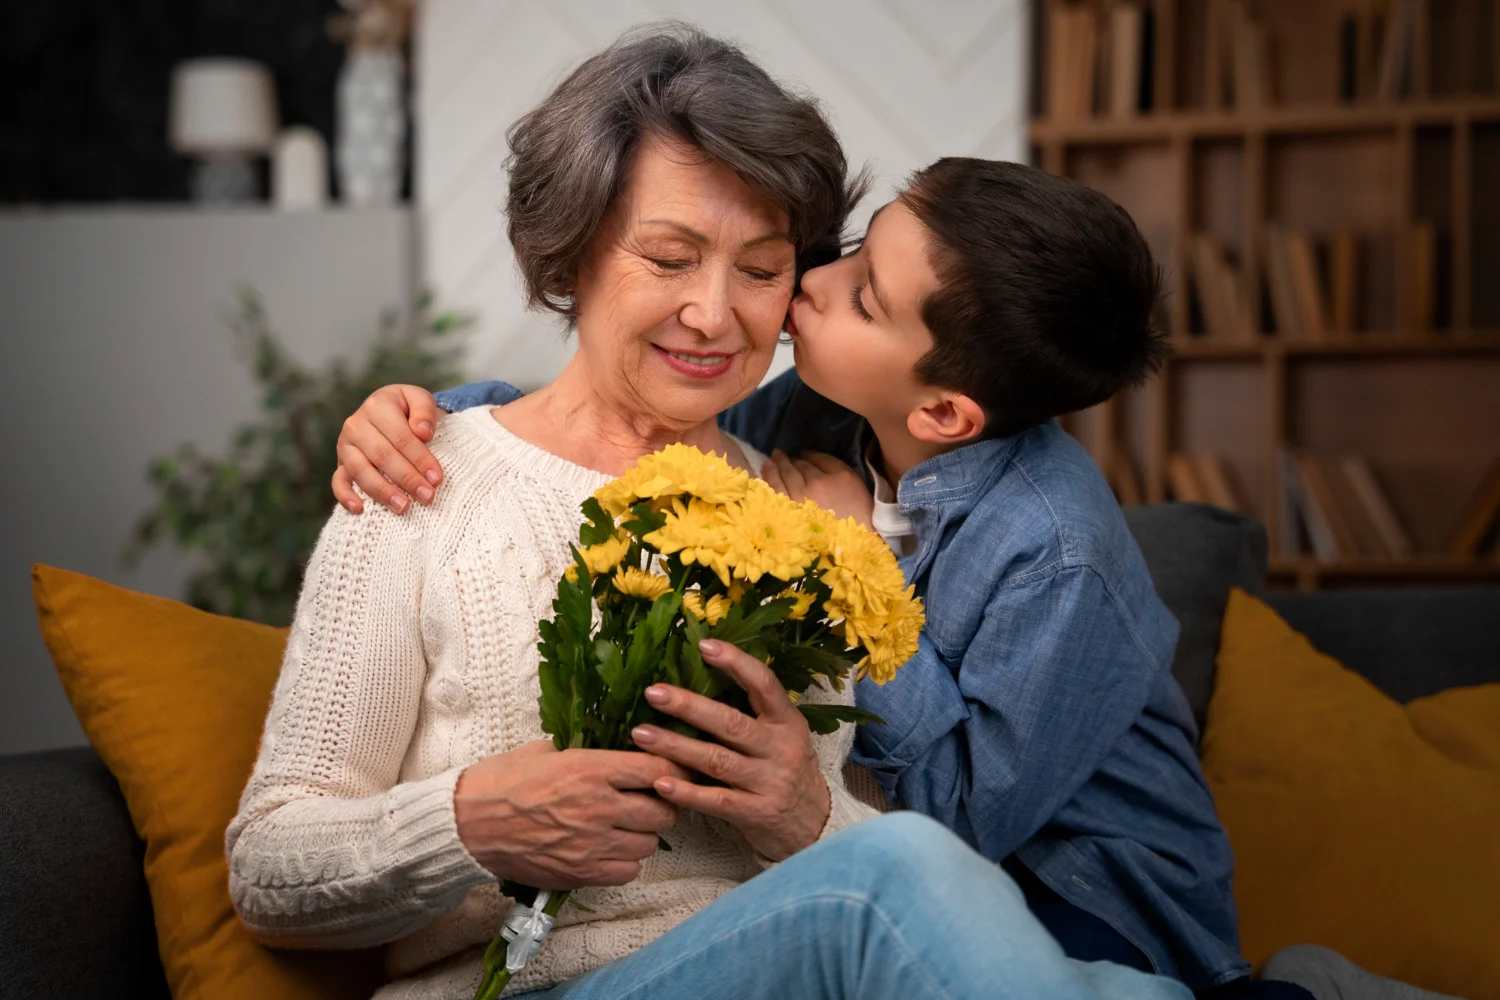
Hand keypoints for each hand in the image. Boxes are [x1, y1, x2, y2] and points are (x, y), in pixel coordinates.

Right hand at [332, 384, 444, 514]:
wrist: (390, 411)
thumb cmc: (409, 410)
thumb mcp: (420, 400)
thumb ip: (424, 412)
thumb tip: (422, 433)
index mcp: (378, 405)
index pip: (401, 437)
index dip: (420, 459)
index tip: (436, 478)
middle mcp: (356, 424)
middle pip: (382, 455)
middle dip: (407, 478)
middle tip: (427, 496)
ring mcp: (345, 445)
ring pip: (360, 470)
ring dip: (382, 491)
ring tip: (403, 507)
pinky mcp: (341, 463)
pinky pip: (338, 481)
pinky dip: (346, 496)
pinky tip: (360, 509)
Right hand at [454, 740, 687, 889]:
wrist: (468, 823)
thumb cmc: (504, 780)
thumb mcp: (547, 749)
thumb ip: (589, 751)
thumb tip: (619, 747)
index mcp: (591, 769)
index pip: (656, 768)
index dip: (673, 769)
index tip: (673, 769)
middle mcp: (598, 807)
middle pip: (663, 812)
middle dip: (663, 805)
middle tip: (652, 801)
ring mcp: (592, 844)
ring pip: (650, 844)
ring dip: (645, 835)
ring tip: (628, 827)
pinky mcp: (581, 873)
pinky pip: (629, 872)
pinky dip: (626, 862)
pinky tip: (611, 850)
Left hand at [630, 640, 829, 861]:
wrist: (815, 825)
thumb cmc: (787, 769)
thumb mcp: (784, 735)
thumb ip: (753, 712)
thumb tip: (703, 675)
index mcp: (787, 721)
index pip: (764, 684)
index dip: (736, 663)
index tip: (705, 645)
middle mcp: (780, 748)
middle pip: (730, 723)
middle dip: (689, 706)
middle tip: (653, 692)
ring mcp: (769, 782)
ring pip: (716, 760)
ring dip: (676, 746)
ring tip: (641, 734)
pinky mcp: (756, 813)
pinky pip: (716, 801)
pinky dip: (687, 792)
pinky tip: (660, 783)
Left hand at [761, 450, 873, 527]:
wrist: (850, 552)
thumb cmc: (861, 526)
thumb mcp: (860, 494)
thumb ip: (843, 476)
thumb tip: (821, 467)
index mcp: (840, 477)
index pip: (820, 459)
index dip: (810, 455)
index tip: (804, 455)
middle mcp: (818, 482)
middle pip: (802, 465)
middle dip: (793, 459)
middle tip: (783, 454)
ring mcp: (800, 496)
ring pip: (787, 473)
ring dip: (779, 463)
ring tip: (774, 457)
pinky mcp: (786, 510)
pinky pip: (775, 486)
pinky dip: (770, 474)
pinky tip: (766, 467)